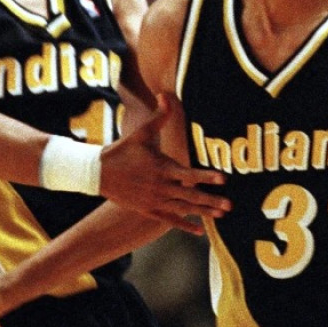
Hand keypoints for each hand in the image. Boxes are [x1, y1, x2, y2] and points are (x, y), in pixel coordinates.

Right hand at [99, 94, 229, 231]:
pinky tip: (199, 231)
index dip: (206, 176)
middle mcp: (160, 187)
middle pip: (190, 196)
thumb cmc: (123, 150)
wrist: (98, 173)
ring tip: (221, 216)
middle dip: (211, 200)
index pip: (189, 174)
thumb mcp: (142, 133)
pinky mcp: (148, 210)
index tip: (223, 179)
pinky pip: (169, 220)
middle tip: (230, 205)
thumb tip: (165, 95)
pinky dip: (184, 226)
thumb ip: (159, 117)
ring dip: (203, 212)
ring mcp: (154, 200)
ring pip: (183, 209)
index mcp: (162, 168)